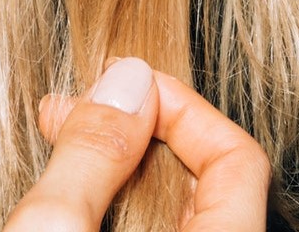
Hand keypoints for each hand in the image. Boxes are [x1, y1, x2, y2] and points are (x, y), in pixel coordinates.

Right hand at [5, 57, 269, 231]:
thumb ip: (92, 159)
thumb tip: (123, 82)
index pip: (238, 158)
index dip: (179, 108)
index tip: (120, 89)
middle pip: (207, 183)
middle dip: (136, 134)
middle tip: (73, 113)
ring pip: (175, 216)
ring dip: (116, 174)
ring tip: (60, 149)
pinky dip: (112, 213)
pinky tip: (67, 202)